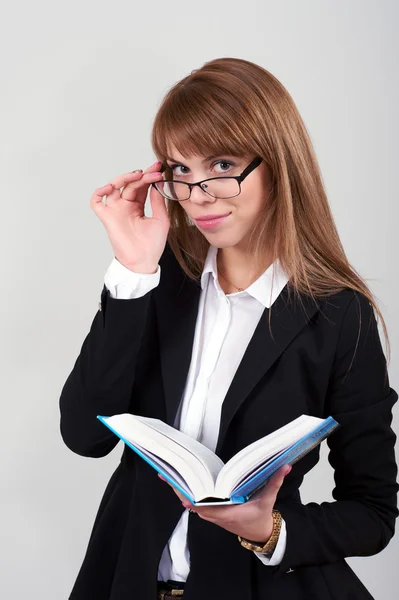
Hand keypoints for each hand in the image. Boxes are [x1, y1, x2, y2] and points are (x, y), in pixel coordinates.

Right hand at [90, 160, 169, 272]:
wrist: (143, 261)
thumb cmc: (153, 244)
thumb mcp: (161, 220)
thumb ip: (158, 202)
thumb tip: (157, 184)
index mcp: (138, 206)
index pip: (142, 186)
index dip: (149, 176)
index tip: (159, 168)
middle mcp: (125, 206)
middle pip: (130, 184)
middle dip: (142, 175)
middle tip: (154, 171)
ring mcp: (115, 210)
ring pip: (114, 187)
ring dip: (124, 178)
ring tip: (137, 174)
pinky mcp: (107, 217)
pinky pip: (96, 201)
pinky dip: (100, 192)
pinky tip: (111, 187)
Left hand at [158, 464, 291, 543]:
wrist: (261, 534)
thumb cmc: (261, 517)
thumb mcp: (268, 500)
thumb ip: (274, 482)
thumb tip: (284, 466)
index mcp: (226, 513)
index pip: (203, 507)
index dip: (190, 499)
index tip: (180, 489)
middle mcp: (216, 515)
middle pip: (192, 503)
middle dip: (179, 489)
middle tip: (166, 474)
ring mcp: (212, 515)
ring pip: (191, 504)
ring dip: (181, 491)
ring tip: (169, 475)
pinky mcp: (212, 513)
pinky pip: (196, 504)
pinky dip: (187, 495)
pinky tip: (181, 483)